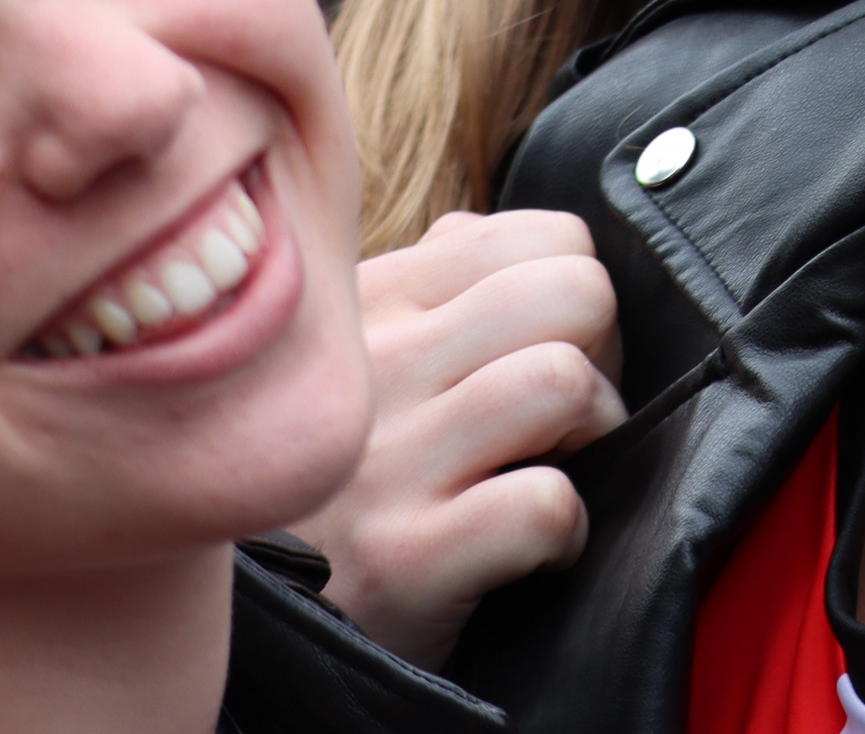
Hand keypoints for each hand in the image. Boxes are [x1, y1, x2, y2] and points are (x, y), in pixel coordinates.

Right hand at [293, 209, 624, 667]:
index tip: (547, 351)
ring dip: (592, 438)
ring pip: (563, 380)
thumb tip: (478, 228)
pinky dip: (563, 533)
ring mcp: (384, 463)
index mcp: (374, 301)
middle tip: (563, 419)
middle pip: (578, 291)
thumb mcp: (354, 366)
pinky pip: (542, 504)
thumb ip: (421, 287)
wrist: (260, 637)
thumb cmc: (334, 485)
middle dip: (604, 357)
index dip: (578, 296)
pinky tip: (526, 550)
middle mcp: (373, 368)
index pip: (551, 236)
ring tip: (549, 470)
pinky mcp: (400, 560)